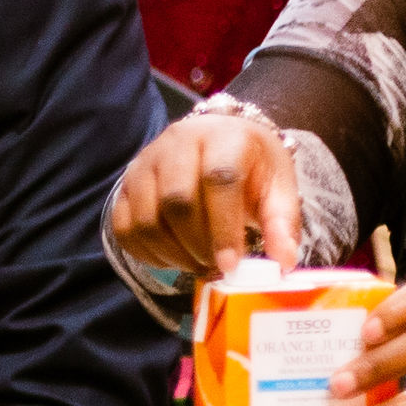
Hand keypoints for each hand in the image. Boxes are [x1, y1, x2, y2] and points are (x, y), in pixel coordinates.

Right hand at [107, 111, 302, 281]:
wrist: (217, 140)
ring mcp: (144, 164)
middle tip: (216, 268)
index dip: (224, 227)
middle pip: (176, 200)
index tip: (231, 265)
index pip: (218, 179)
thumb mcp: (278, 185)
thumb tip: (283, 260)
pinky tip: (174, 259)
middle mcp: (176, 143)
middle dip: (197, 245)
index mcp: (222, 137)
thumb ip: (281, 222)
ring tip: (198, 265)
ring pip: (145, 218)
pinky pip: (123, 228)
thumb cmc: (251, 166)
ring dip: (172, 254)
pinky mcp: (124, 186)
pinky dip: (147, 253)